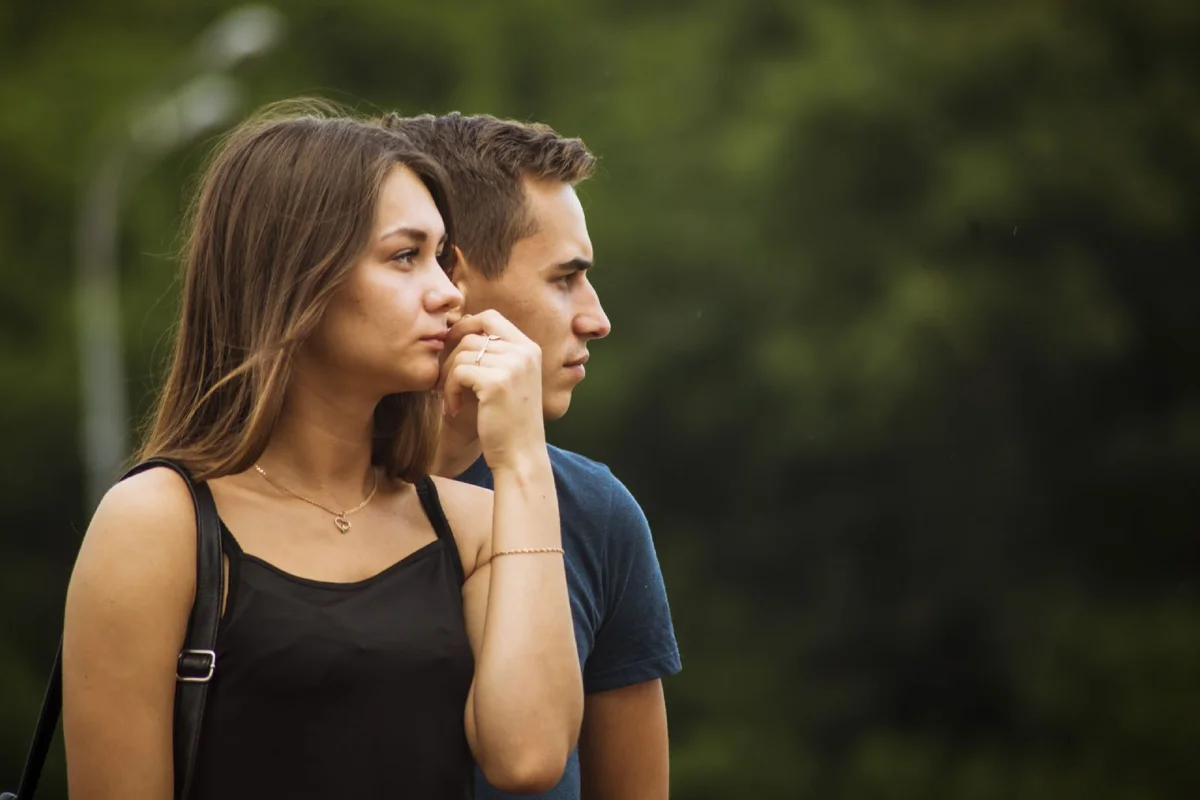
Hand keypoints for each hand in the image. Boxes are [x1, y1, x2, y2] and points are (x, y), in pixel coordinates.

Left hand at [441, 310, 545, 471]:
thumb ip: (493, 354)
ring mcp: (513, 365)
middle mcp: (525, 352)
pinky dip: (449, 390)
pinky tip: (453, 408)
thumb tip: (460, 322)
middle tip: (445, 382)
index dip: (465, 326)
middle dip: (451, 357)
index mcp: (529, 349)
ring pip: (463, 353)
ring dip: (449, 377)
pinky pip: (459, 372)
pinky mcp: (497, 382)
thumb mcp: (508, 380)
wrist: (520, 456)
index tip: (451, 347)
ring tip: (450, 399)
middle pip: (472, 336)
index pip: (490, 317)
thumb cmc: (509, 421)